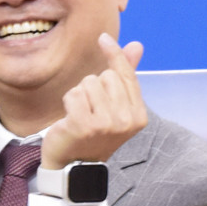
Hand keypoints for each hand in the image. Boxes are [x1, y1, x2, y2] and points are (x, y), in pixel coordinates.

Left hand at [41, 35, 145, 169]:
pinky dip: (68, 102)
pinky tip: (69, 120)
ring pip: (88, 83)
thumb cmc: (92, 134)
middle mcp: (125, 120)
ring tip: (79, 116)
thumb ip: (125, 77)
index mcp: (138, 116)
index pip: (126, 75)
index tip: (103, 38)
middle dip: (93, 87)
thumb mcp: (113, 107)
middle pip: (106, 76)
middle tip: (90, 110)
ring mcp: (105, 124)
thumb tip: (136, 45)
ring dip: (79, 95)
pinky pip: (73, 94)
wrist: (72, 167)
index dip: (114, 54)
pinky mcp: (83, 125)